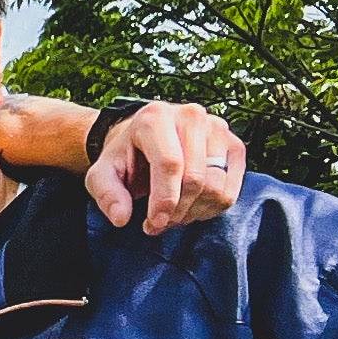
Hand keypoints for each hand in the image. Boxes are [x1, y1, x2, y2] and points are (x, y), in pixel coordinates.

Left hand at [86, 102, 244, 236]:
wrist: (147, 140)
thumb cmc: (127, 157)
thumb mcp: (103, 173)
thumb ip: (106, 193)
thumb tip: (121, 217)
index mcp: (156, 117)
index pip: (170, 163)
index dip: (164, 199)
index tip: (154, 222)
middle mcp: (191, 116)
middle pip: (196, 179)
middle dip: (177, 211)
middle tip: (159, 222)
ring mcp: (217, 128)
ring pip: (216, 187)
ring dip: (193, 212)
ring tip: (173, 215)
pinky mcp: (234, 145)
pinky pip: (231, 190)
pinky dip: (211, 208)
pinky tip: (191, 207)